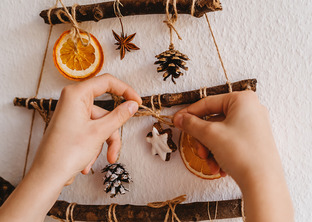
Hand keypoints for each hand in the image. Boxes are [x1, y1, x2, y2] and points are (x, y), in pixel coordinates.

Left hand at [32, 74, 141, 184]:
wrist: (47, 176)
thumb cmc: (66, 153)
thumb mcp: (99, 132)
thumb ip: (119, 116)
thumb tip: (133, 104)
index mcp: (76, 94)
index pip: (107, 82)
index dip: (125, 90)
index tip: (138, 102)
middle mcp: (73, 101)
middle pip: (105, 111)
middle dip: (111, 133)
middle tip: (115, 150)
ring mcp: (72, 114)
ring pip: (100, 124)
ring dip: (102, 144)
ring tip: (97, 160)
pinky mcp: (72, 126)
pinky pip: (92, 131)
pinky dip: (94, 146)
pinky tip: (86, 163)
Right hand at [173, 91, 293, 221]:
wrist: (263, 183)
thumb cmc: (242, 153)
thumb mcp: (210, 135)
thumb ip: (191, 124)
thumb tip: (180, 118)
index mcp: (242, 100)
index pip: (207, 103)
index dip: (189, 113)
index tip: (177, 121)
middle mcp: (250, 109)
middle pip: (213, 120)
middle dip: (202, 139)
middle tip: (199, 151)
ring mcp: (253, 125)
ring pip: (220, 134)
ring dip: (210, 150)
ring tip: (211, 163)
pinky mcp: (254, 140)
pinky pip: (230, 142)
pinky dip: (220, 154)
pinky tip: (220, 168)